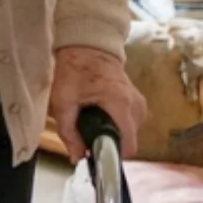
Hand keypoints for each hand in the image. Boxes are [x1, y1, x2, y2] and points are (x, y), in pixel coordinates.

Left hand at [47, 45, 146, 162]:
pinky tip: (99, 115)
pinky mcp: (136, 100)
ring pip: (129, 132)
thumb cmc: (74, 68)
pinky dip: (116, 123)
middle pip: (128, 139)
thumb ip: (69, 132)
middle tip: (87, 134)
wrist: (86, 45)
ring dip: (112, 132)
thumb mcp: (63, 101)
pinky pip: (130, 122)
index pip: (129, 144)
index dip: (112, 154)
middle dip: (108, 142)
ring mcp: (139, 102)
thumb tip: (78, 157)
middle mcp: (136, 104)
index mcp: (121, 103)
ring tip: (91, 121)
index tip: (96, 154)